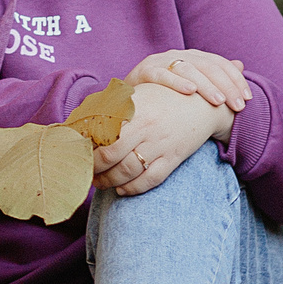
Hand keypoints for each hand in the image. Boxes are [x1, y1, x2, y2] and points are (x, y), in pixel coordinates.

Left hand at [93, 81, 232, 196]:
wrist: (203, 103)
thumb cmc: (164, 97)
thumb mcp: (137, 94)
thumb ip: (112, 106)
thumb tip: (82, 120)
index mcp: (133, 109)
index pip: (102, 133)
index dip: (88, 148)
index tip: (79, 155)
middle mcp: (146, 127)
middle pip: (111, 155)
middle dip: (95, 168)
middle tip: (87, 172)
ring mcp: (160, 144)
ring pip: (128, 171)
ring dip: (110, 181)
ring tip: (100, 183)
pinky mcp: (173, 158)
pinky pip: (150, 180)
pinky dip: (133, 189)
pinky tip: (122, 189)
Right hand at [131, 48, 252, 114]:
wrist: (127, 98)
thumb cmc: (164, 95)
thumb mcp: (192, 85)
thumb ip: (215, 76)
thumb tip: (241, 65)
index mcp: (193, 58)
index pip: (220, 64)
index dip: (235, 80)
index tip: (248, 99)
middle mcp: (179, 55)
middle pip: (208, 66)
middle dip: (226, 86)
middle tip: (238, 106)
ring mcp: (161, 60)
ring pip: (189, 69)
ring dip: (206, 85)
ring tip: (219, 101)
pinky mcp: (145, 70)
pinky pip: (163, 74)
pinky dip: (177, 81)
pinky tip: (190, 92)